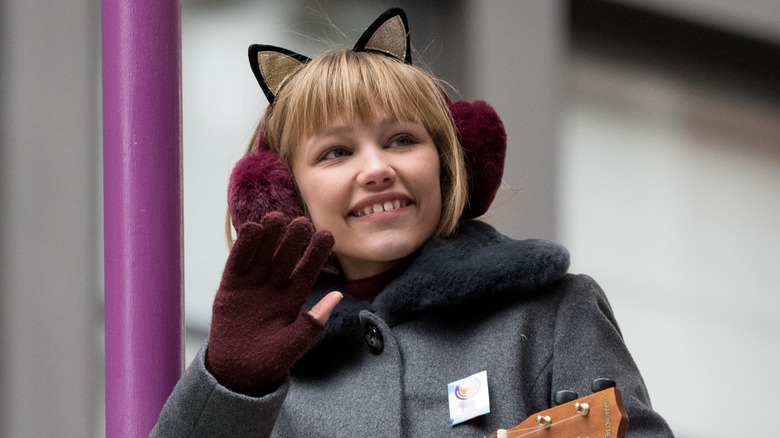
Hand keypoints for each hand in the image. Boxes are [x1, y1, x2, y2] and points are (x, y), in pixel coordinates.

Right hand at [206, 212, 340, 394]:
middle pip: (285, 257)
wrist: (238, 372)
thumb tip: (337, 297)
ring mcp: (252, 284)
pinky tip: (251, 228)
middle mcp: (274, 286)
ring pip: (262, 254)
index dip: (317, 253)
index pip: (308, 271)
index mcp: (293, 298)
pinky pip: (238, 262)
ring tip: (276, 217)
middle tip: (302, 221)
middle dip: (294, 239)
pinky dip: (243, 246)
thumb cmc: (270, 360)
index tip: (328, 235)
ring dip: (269, 236)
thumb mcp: (295, 343)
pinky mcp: (231, 286)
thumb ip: (313, 322)